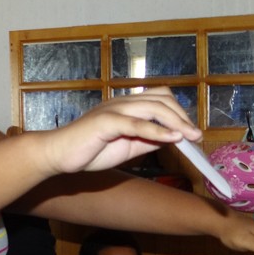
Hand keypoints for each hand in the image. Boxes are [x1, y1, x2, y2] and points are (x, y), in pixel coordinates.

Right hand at [38, 88, 200, 174]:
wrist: (57, 155)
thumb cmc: (88, 151)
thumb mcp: (126, 146)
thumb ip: (147, 140)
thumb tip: (172, 138)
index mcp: (126, 106)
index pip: (159, 99)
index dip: (179, 112)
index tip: (191, 131)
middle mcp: (121, 102)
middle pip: (161, 100)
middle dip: (182, 116)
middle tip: (196, 136)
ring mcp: (113, 109)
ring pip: (153, 108)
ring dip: (176, 122)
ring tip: (191, 137)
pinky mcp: (106, 121)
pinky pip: (136, 124)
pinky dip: (157, 130)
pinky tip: (173, 138)